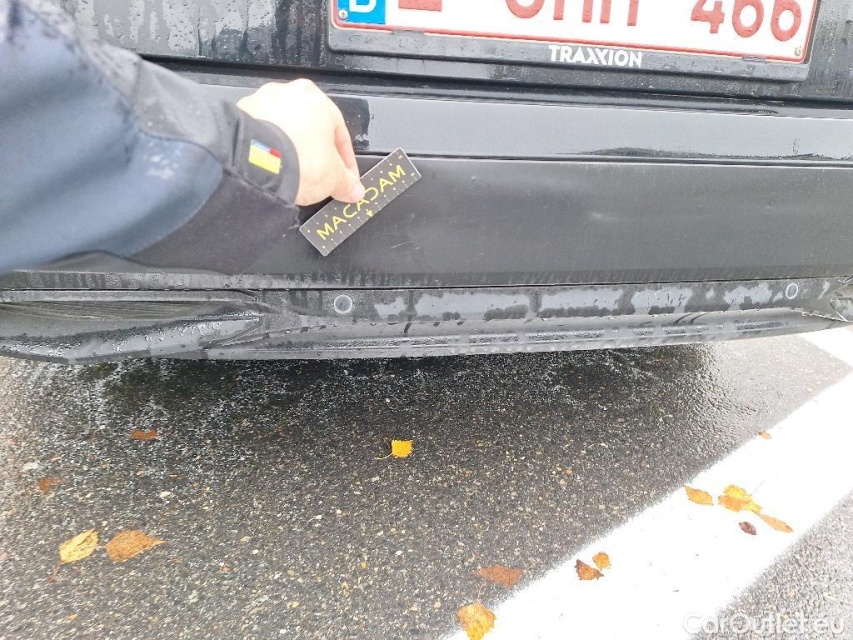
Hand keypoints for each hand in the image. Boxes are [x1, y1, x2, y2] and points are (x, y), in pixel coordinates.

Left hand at [237, 80, 365, 205]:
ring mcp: (263, 103)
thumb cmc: (298, 159)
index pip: (339, 133)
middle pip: (310, 128)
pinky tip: (272, 167)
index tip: (344, 176)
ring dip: (291, 148)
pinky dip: (269, 149)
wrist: (257, 163)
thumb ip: (346, 182)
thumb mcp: (333, 178)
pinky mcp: (242, 116)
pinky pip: (262, 134)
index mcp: (317, 99)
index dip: (345, 160)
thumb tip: (352, 189)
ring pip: (284, 128)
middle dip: (316, 152)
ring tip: (292, 172)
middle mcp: (289, 94)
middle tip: (319, 175)